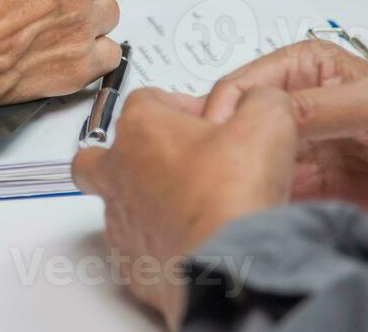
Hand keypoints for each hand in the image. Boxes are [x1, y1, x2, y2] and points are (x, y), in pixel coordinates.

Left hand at [72, 88, 296, 328]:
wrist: (224, 268)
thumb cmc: (230, 198)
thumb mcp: (265, 126)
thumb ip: (260, 100)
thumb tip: (259, 100)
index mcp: (140, 129)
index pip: (146, 100)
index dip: (180, 107)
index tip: (207, 120)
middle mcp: (117, 172)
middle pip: (101, 153)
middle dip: (129, 153)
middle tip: (169, 162)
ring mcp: (118, 220)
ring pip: (116, 203)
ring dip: (145, 202)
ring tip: (192, 209)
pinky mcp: (129, 262)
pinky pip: (134, 247)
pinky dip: (156, 244)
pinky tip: (189, 245)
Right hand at [202, 40, 367, 233]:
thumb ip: (317, 108)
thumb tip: (264, 115)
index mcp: (301, 70)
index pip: (240, 86)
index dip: (223, 111)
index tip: (218, 138)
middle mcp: (295, 107)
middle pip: (238, 125)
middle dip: (226, 145)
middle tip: (219, 168)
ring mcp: (302, 149)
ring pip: (250, 161)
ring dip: (242, 176)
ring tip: (238, 190)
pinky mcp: (311, 188)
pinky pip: (272, 193)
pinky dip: (261, 201)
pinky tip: (259, 205)